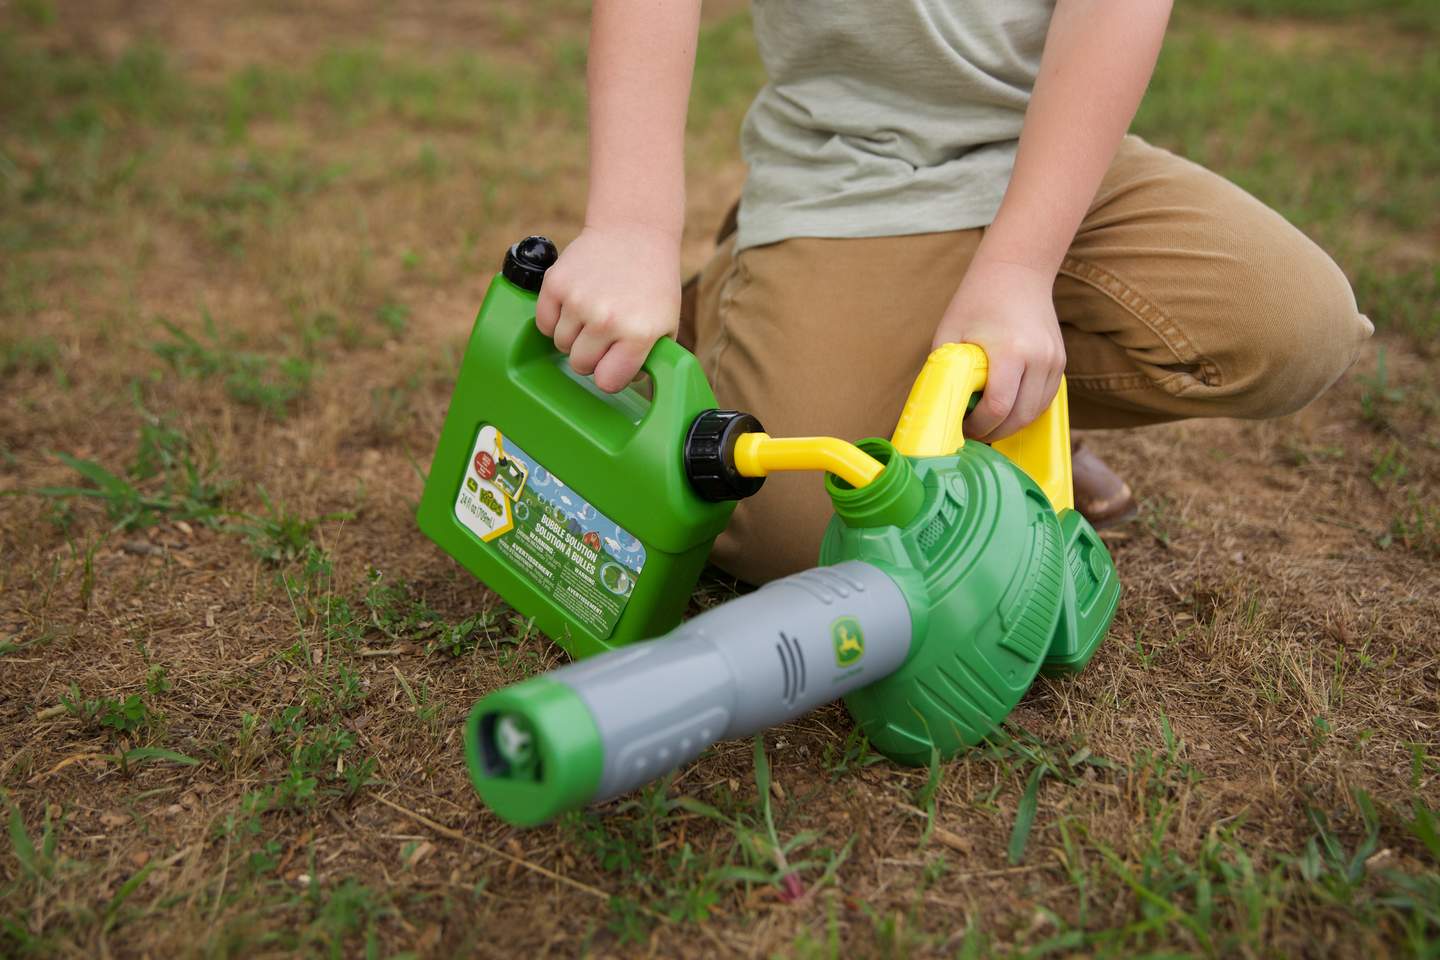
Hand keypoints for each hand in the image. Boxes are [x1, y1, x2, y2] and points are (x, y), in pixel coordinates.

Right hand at [535, 223, 681, 392]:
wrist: (634, 233)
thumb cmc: (653, 283)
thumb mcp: (667, 324)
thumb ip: (652, 359)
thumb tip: (634, 388)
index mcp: (638, 334)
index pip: (607, 382)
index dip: (610, 377)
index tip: (613, 366)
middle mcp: (606, 319)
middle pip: (580, 365)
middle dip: (590, 357)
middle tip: (603, 338)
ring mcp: (578, 301)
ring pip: (561, 344)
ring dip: (573, 337)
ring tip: (591, 317)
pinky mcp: (555, 283)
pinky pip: (544, 322)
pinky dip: (555, 320)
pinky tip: (573, 307)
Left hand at [931, 258, 1065, 441]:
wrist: (1018, 271)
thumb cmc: (978, 299)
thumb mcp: (950, 332)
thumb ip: (945, 369)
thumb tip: (937, 405)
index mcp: (1012, 350)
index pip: (998, 407)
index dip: (978, 426)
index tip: (962, 426)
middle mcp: (1040, 358)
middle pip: (1020, 417)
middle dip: (995, 432)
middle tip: (973, 433)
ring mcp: (1055, 361)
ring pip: (1036, 412)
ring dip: (1011, 425)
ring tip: (987, 422)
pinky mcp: (1060, 363)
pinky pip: (1044, 399)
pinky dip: (1025, 410)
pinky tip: (1005, 409)